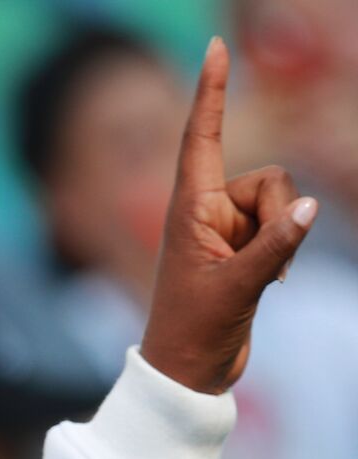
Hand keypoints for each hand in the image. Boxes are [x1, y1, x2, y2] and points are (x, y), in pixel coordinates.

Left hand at [141, 37, 318, 394]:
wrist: (190, 371)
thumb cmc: (195, 330)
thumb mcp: (236, 287)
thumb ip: (275, 246)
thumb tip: (309, 208)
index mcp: (188, 209)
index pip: (202, 137)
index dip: (212, 92)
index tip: (215, 48)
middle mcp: (207, 211)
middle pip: (269, 179)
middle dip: (279, 214)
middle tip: (261, 264)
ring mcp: (228, 230)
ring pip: (282, 204)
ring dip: (282, 241)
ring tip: (259, 280)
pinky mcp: (246, 249)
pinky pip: (286, 230)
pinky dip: (286, 255)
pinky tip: (270, 287)